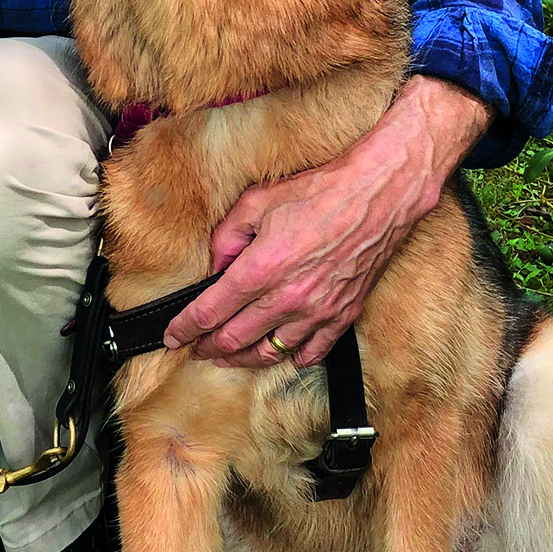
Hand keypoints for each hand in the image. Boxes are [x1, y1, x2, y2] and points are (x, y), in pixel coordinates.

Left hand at [163, 78, 492, 368]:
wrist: (378, 195)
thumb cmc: (321, 193)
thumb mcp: (258, 201)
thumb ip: (227, 236)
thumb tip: (215, 266)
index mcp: (260, 269)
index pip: (210, 311)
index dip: (186, 328)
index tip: (174, 336)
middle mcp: (286, 297)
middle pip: (235, 339)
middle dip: (209, 348)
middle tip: (197, 349)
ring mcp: (316, 311)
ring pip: (270, 353)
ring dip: (244, 359)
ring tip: (230, 356)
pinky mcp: (342, 314)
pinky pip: (313, 351)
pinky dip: (293, 357)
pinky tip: (283, 353)